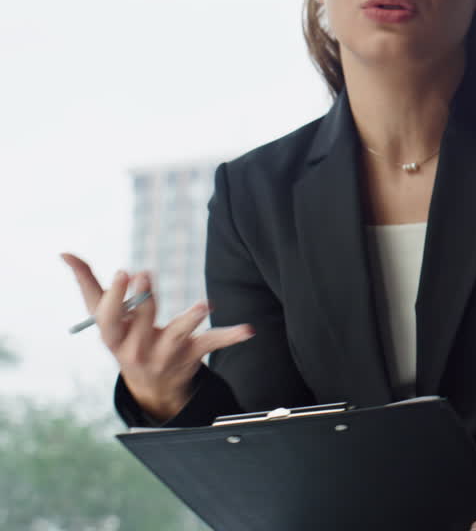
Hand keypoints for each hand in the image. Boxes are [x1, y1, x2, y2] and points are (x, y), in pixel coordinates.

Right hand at [62, 252, 253, 420]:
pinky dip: (231, 337)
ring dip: (190, 319)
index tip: (122, 272)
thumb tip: (65, 253)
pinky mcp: (192, 354)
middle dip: (144, 300)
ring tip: (204, 304)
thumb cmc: (124, 338)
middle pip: (141, 322)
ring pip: (178, 334)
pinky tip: (248, 330)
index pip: (109, 318)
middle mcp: (137, 349)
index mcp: (113, 337)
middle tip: (145, 274)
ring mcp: (167, 353)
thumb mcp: (103, 318)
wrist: (151, 385)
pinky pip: (212, 345)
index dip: (115, 297)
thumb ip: (87, 284)